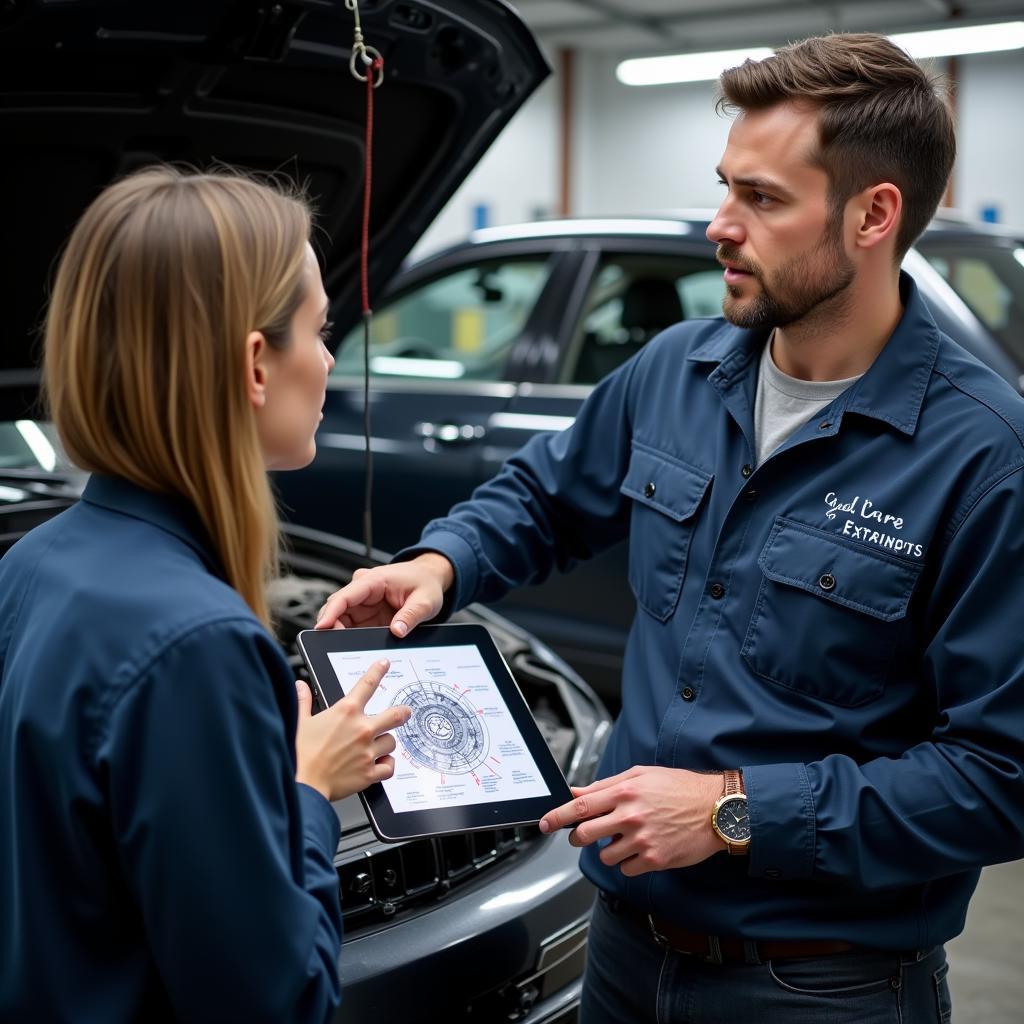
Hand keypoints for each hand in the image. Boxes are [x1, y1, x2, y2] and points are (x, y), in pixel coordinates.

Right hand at [294, 660, 410, 801]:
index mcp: (346, 712)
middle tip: (406, 712)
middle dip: (403, 712)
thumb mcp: (298, 722)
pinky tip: (380, 764)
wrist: (302, 784)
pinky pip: (389, 767)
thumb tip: (300, 687)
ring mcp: (368, 751)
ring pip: (391, 742)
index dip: (378, 671)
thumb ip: (303, 702)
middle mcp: (361, 729)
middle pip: (395, 715)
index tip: (384, 664)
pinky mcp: (369, 772)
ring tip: (377, 746)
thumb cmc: (299, 754)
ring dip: (386, 743)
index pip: (367, 684)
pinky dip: (387, 765)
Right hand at [315, 553, 453, 636]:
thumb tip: (397, 631)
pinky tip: (354, 646)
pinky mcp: (366, 611)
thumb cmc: (426, 583)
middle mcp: (363, 588)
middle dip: (332, 627)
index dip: (330, 613)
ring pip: (341, 617)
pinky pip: (351, 624)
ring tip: (346, 650)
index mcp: (374, 580)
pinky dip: (349, 635)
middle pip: (337, 608)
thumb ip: (411, 616)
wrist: (429, 577)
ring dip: (340, 633)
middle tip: (336, 647)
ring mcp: (363, 600)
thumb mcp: (425, 601)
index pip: (344, 596)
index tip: (321, 629)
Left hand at [539, 766, 725, 875]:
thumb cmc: (679, 788)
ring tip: (626, 838)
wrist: (716, 808)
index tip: (544, 824)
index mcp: (625, 792)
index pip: (580, 806)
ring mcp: (643, 840)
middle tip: (584, 836)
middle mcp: (631, 816)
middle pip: (585, 835)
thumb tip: (577, 792)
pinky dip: (629, 862)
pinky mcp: (655, 859)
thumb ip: (606, 785)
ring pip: (605, 856)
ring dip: (609, 850)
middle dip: (579, 838)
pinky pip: (626, 868)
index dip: (557, 817)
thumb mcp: (641, 775)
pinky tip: (642, 848)